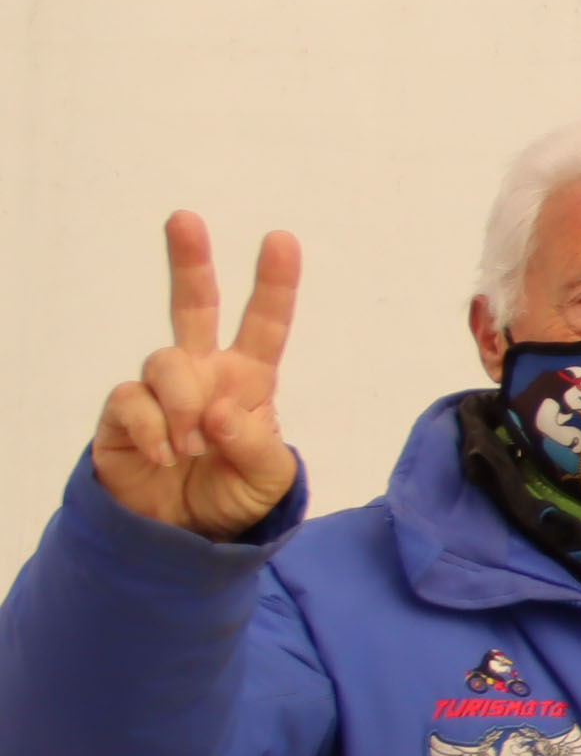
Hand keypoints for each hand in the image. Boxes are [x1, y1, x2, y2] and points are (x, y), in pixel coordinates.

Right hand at [91, 213, 299, 538]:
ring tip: (192, 449)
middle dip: (189, 261)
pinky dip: (153, 430)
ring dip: (184, 406)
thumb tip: (221, 412)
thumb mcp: (268, 479)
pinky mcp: (123, 414)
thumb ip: (255, 445)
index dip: (274, 285)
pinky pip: (132, 401)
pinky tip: (165, 457)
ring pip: (166, 362)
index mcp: (249, 381)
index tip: (281, 240)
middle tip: (184, 219)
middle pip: (193, 306)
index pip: (265, 326)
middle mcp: (203, 373)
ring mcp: (160, 391)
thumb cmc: (233, 496)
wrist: (183, 536)